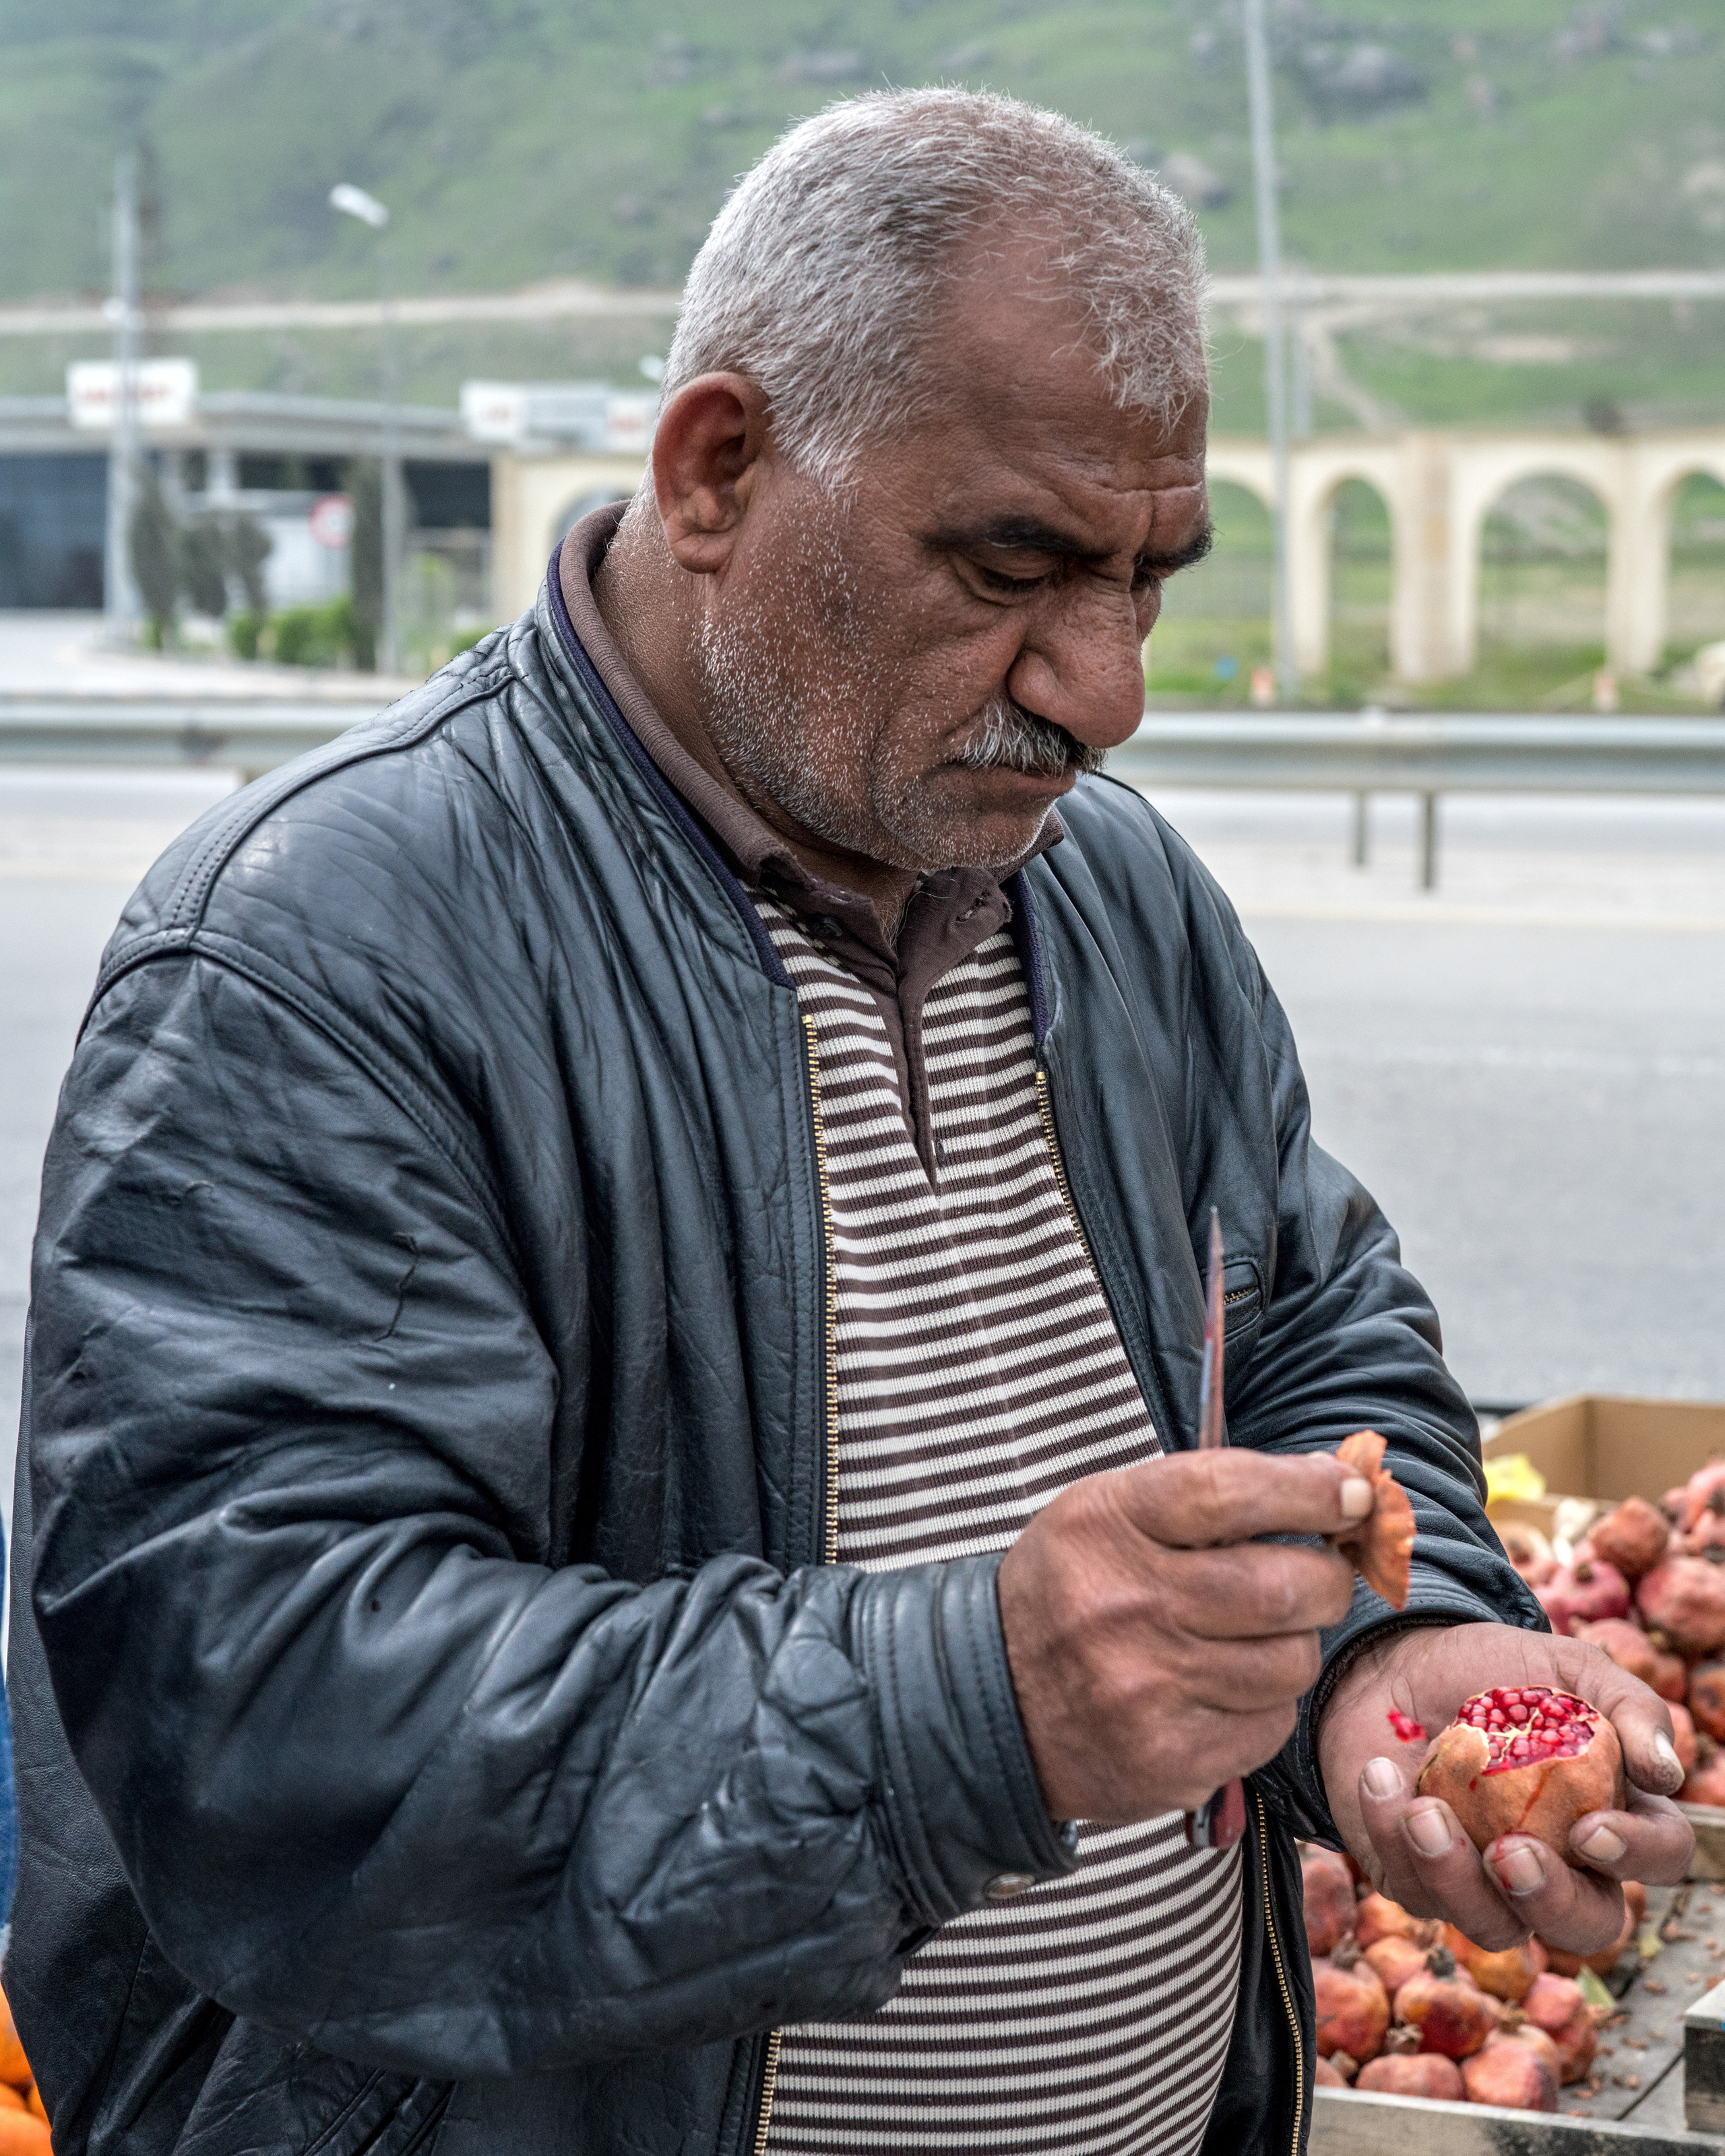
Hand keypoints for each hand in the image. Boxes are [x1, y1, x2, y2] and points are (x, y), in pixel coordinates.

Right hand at [997, 1450, 1367, 1822]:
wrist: (990, 1702)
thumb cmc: (1071, 1590)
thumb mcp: (1107, 1513)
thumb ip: (1208, 1493)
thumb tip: (1337, 1487)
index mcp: (1109, 1524)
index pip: (1229, 1492)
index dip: (1308, 1489)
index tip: (1351, 1493)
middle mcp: (1126, 1604)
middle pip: (1285, 1587)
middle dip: (1324, 1579)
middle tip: (1313, 1577)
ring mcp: (1147, 1689)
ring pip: (1290, 1661)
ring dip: (1291, 1646)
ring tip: (1247, 1639)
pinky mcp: (1169, 1760)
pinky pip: (1269, 1726)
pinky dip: (1263, 1705)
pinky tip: (1219, 1690)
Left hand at [1318, 1622, 1694, 1953]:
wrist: (1400, 1662)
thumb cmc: (1496, 1671)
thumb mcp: (1568, 1667)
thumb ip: (1628, 1706)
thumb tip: (1663, 1770)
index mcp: (1611, 1811)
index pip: (1658, 1856)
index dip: (1638, 1854)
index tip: (1591, 1827)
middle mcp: (1560, 1862)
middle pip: (1586, 1925)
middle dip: (1551, 1902)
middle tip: (1510, 1854)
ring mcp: (1488, 1881)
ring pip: (1494, 1927)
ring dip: (1454, 1874)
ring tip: (1422, 1808)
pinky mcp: (1420, 1880)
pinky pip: (1413, 1889)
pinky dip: (1391, 1834)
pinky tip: (1379, 1777)